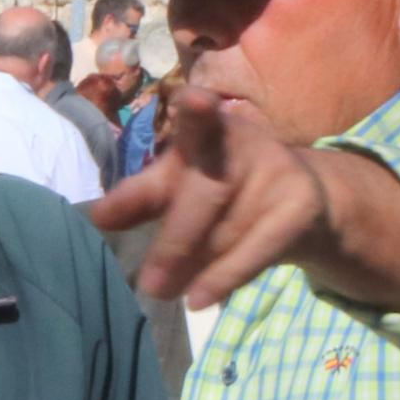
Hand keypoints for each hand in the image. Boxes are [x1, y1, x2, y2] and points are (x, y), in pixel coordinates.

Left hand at [90, 82, 337, 309]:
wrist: (299, 204)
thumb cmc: (222, 190)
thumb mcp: (177, 188)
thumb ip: (140, 199)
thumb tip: (98, 217)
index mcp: (207, 129)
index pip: (198, 119)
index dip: (196, 110)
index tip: (193, 100)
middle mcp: (245, 142)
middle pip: (207, 192)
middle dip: (175, 241)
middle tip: (149, 284)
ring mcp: (278, 170)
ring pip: (228, 229)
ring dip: (193, 267)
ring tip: (164, 291)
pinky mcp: (300, 205)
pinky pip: (258, 250)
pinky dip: (224, 278)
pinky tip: (199, 300)